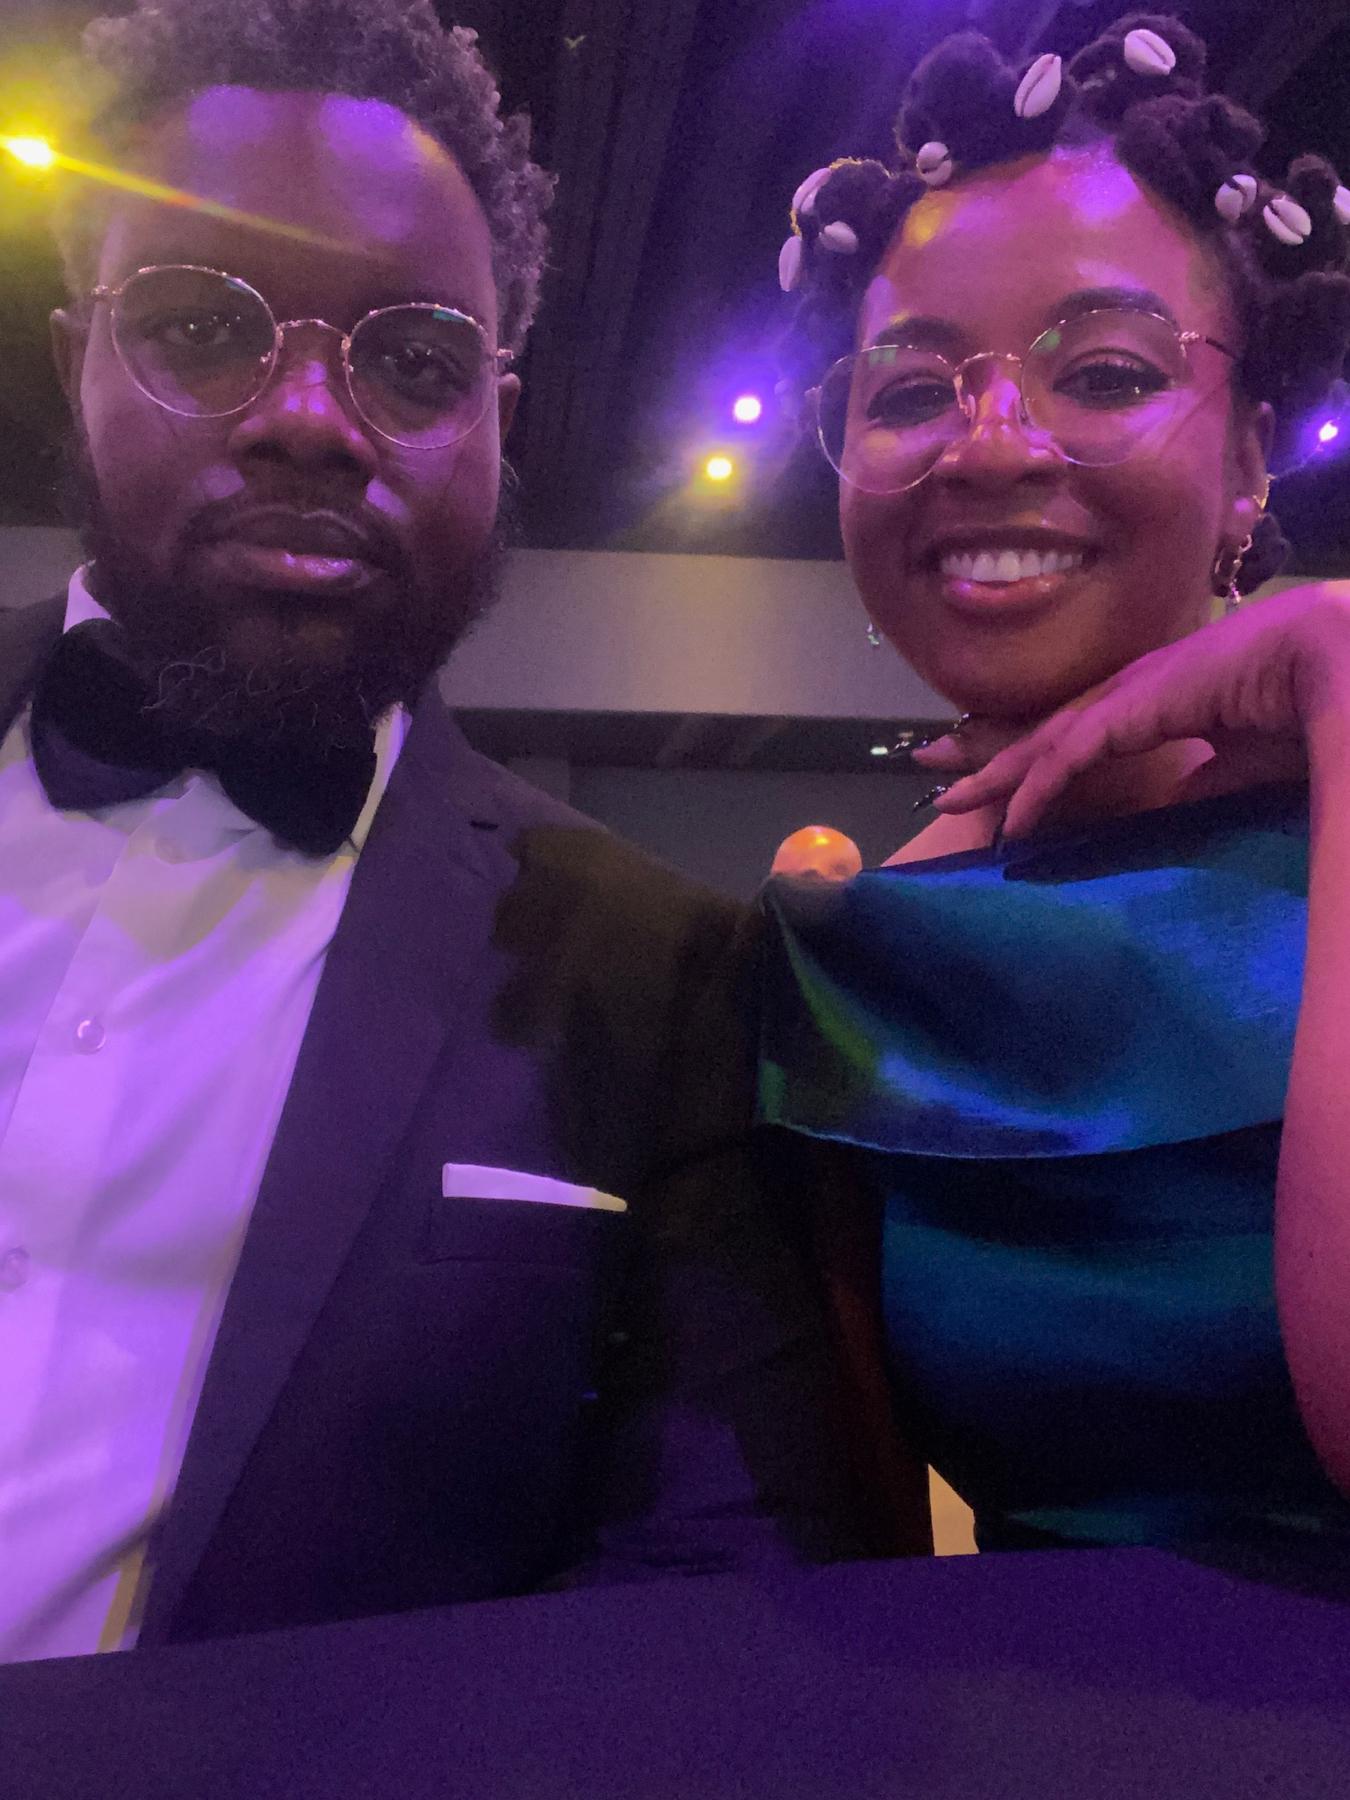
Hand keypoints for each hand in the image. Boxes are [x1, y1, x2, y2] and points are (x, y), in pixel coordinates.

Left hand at [910, 583, 1349, 837]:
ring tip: (952, 801)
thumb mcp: (1237, 760)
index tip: (1000, 786)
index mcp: (1153, 698)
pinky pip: (1070, 755)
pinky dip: (1037, 787)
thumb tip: (1171, 806)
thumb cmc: (1298, 703)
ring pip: (1044, 741)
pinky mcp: (1133, 707)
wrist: (1327, 658)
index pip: (1078, 732)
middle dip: (990, 757)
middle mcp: (1130, 689)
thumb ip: (1199, 781)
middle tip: (938, 779)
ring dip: (996, 773)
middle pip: (1044, 732)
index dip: (1035, 758)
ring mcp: (1128, 693)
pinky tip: (1012, 818)